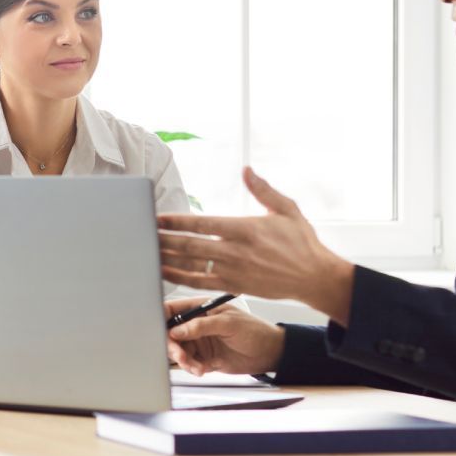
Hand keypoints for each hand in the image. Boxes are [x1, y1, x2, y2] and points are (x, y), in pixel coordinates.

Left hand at [158, 167, 356, 322]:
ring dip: (166, 258)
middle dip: (163, 240)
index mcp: (245, 229)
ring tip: (145, 252)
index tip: (157, 218)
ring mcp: (232, 271)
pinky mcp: (233, 286)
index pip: (202, 223)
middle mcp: (235, 251)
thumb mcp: (286, 209)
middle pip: (190, 245)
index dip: (176, 221)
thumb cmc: (301, 243)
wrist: (314, 277)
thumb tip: (246, 170)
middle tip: (141, 234)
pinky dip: (179, 277)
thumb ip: (263, 189)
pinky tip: (164, 272)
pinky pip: (199, 282)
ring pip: (190, 265)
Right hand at [163, 297, 285, 375]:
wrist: (270, 353)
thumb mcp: (228, 323)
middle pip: (171, 333)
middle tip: (180, 355)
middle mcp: (196, 324)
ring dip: (184, 360)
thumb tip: (177, 330)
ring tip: (196, 366)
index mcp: (201, 308)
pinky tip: (202, 370)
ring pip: (179, 351)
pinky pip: (190, 363)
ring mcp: (200, 341)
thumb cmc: (255, 330)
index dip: (162, 319)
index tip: (161, 332)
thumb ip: (201, 326)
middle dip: (173, 346)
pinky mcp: (204, 357)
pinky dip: (192, 368)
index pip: (173, 309)